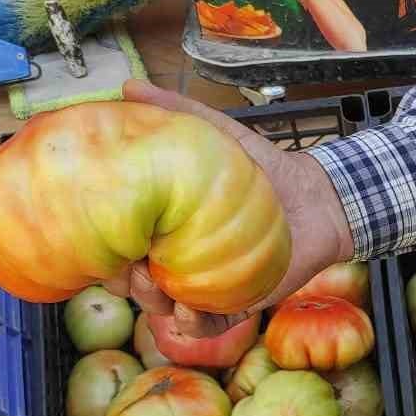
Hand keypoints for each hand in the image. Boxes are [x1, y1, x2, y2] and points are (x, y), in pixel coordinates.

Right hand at [110, 79, 354, 336]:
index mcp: (164, 228)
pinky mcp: (234, 305)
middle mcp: (178, 261)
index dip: (104, 252)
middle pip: (134, 285)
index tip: (101, 245)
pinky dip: (193, 325)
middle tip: (136, 267)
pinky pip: (205, 329)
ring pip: (163, 310)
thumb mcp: (217, 135)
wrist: (314, 198)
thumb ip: (176, 113)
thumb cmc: (262, 168)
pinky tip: (191, 311)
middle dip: (127, 283)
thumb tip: (127, 87)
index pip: (119, 248)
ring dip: (155, 305)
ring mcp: (204, 287)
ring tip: (164, 290)